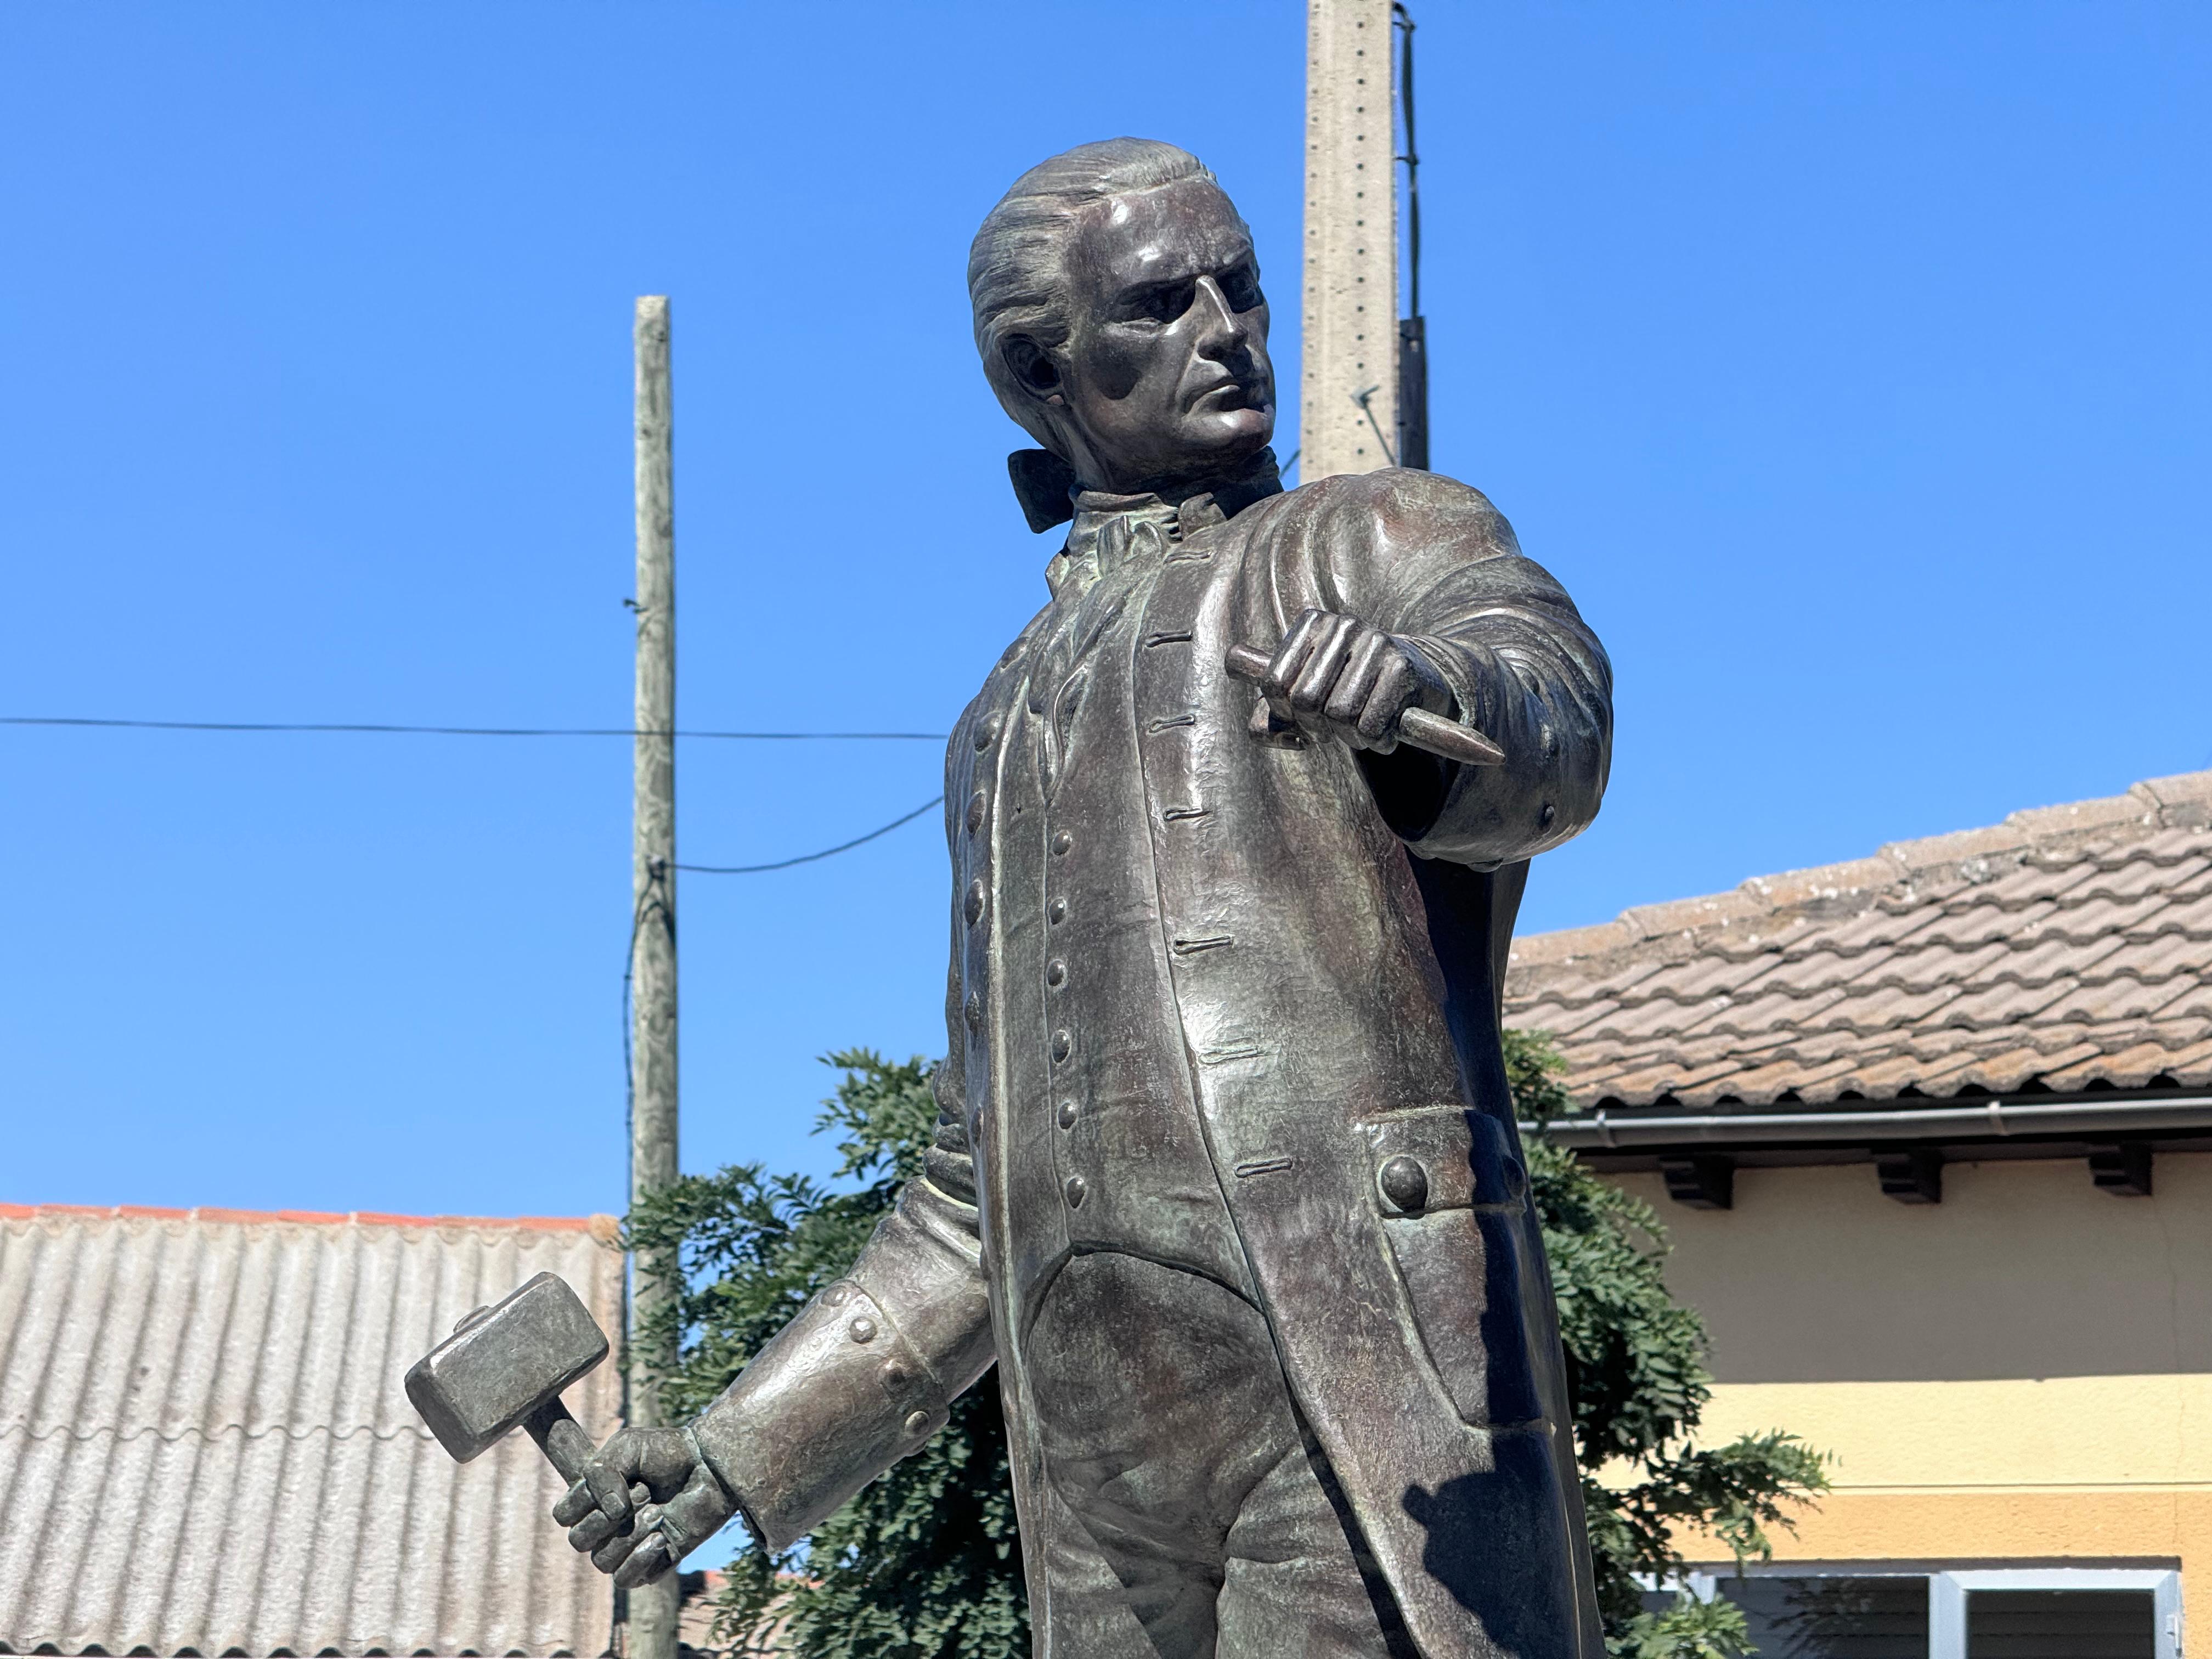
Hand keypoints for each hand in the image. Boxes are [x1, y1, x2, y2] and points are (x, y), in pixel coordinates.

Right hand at [552, 1425, 736, 1588]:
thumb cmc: (668, 1453)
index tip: (613, 1481)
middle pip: (579, 1540)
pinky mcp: (651, 1564)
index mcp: (595, 1497)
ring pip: (602, 1561)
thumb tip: (610, 1511)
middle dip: (608, 1518)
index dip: (580, 1503)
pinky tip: (661, 1539)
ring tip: (659, 1512)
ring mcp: (627, 1545)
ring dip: (631, 1535)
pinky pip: (625, 1580)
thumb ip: (602, 1470)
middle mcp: (607, 1524)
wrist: (711, 1467)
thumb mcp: (628, 1445)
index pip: (564, 1515)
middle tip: (644, 1493)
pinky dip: (639, 1561)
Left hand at [1252, 608, 1451, 752]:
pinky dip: (1376, 741)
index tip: (1300, 717)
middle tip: (1332, 730)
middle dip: (1316, 728)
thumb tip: (1273, 734)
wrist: (1417, 681)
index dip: (1283, 713)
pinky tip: (1384, 732)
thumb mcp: (1303, 701)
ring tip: (1360, 730)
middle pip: (1304, 700)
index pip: (1273, 682)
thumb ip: (1270, 720)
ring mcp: (1375, 642)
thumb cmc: (1349, 691)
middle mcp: (1343, 625)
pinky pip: (1372, 725)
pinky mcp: (1402, 667)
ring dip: (1349, 738)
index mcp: (1312, 623)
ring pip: (1339, 714)